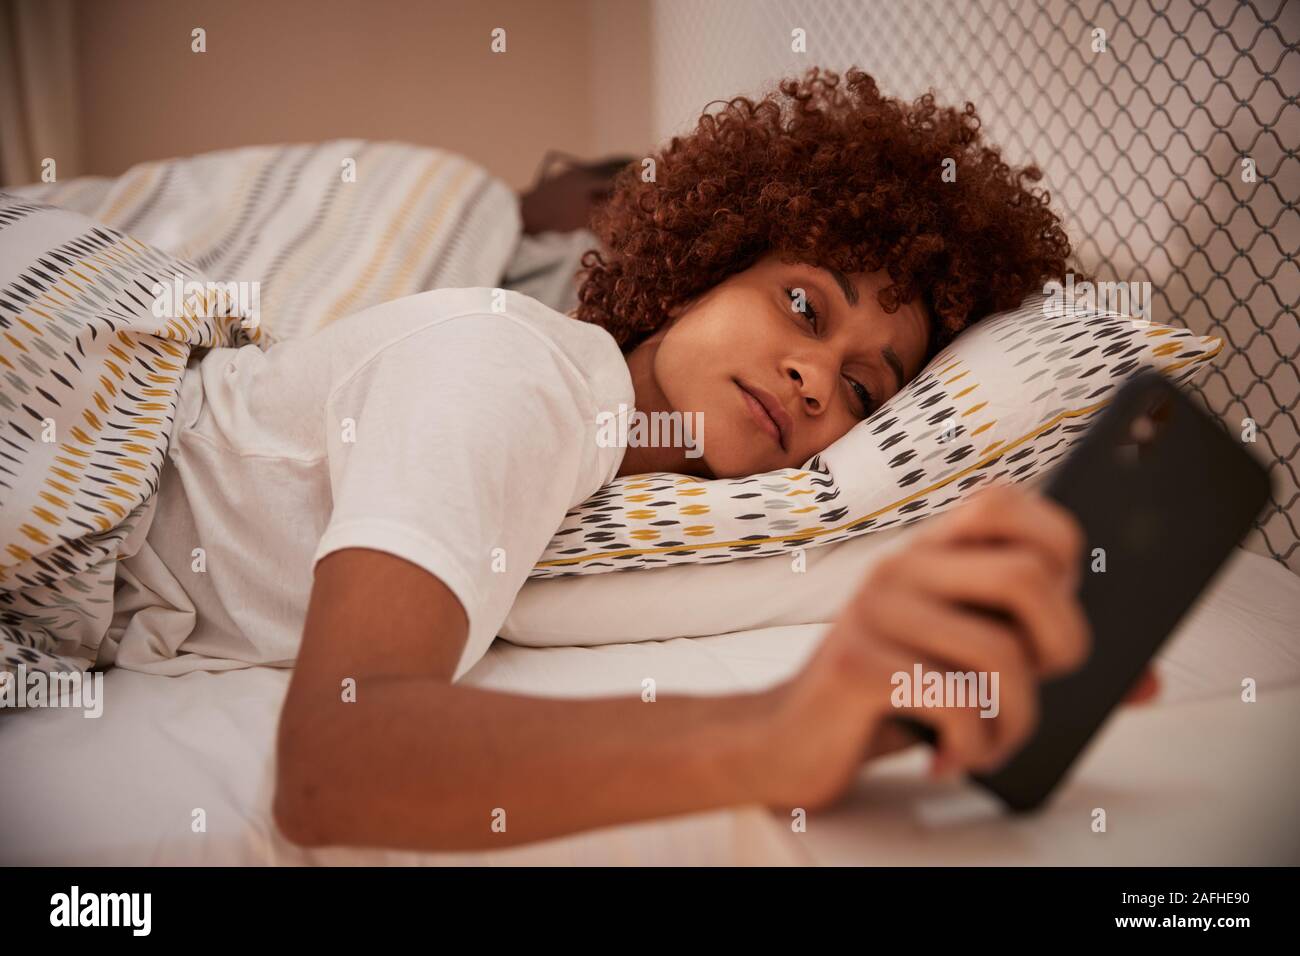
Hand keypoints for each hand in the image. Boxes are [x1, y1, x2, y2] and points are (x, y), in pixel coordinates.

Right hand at [758, 481, 1125, 810]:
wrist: (787, 741)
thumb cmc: (887, 700)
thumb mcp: (963, 667)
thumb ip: (1040, 660)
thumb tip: (1148, 684)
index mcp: (928, 555)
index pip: (1004, 502)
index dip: (1056, 550)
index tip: (1047, 615)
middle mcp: (899, 568)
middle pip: (1025, 576)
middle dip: (1060, 647)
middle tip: (1032, 687)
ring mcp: (873, 612)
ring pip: (1000, 656)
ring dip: (1014, 722)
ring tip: (987, 740)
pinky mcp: (855, 664)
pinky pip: (954, 701)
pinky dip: (971, 746)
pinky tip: (947, 756)